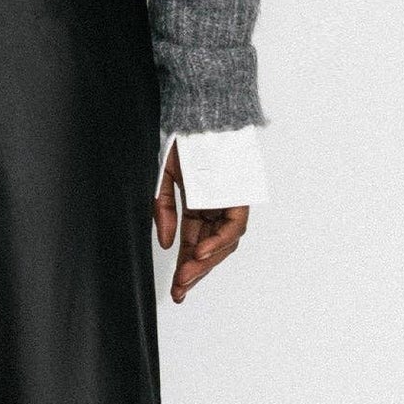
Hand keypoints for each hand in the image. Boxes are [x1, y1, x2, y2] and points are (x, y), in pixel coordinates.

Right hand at [153, 142, 248, 302]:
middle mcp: (217, 208)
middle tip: (181, 290)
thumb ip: (163, 211)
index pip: (193, 244)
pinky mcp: (240, 195)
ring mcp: (230, 203)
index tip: (177, 289)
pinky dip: (219, 240)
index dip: (185, 267)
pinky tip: (201, 251)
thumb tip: (165, 242)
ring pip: (224, 243)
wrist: (201, 113)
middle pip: (210, 248)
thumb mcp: (164, 179)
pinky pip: (233, 225)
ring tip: (187, 274)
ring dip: (205, 261)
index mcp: (199, 207)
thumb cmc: (186, 140)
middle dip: (195, 271)